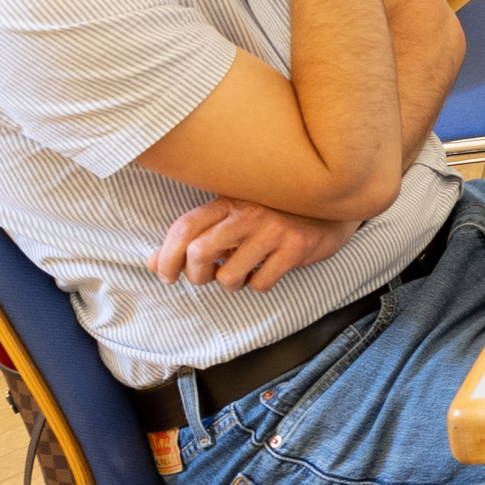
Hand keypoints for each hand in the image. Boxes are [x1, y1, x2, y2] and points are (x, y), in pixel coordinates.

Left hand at [150, 198, 355, 291]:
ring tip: (242, 273)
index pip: (184, 227)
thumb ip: (194, 237)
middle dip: (196, 276)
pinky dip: (259, 284)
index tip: (166, 276)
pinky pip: (262, 282)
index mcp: (228, 200)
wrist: (332, 204)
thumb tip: (151, 264)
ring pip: (229, 276)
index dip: (166, 256)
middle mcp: (249, 212)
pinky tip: (268, 270)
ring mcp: (274, 229)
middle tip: (206, 278)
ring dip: (231, 284)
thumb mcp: (232, 217)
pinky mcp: (297, 246)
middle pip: (200, 253)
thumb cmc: (274, 213)